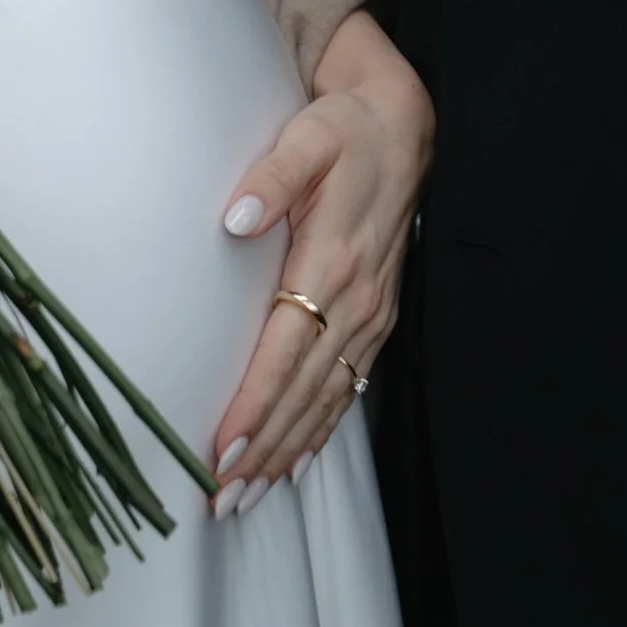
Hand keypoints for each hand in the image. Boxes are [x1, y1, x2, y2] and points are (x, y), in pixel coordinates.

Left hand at [211, 10, 432, 501]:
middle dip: (266, 448)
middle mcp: (358, 299)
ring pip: (327, 398)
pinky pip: (349, 387)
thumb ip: (272, 176)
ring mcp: (372, 315)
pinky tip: (296, 461)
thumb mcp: (308, 136)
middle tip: (221, 499)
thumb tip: (235, 219)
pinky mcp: (377, 319)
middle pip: (306, 389)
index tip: (224, 448)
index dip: (257, 402)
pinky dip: (321, 429)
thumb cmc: (345, 132)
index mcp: (335, 260)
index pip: (287, 347)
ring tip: (248, 498)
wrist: (404, 127)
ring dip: (289, 450)